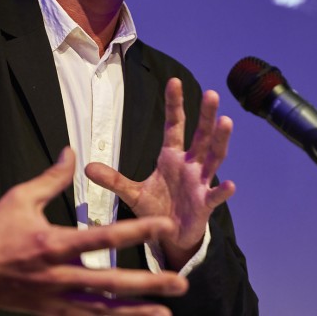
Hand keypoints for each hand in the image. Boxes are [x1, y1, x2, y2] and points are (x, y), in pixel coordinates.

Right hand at [0, 147, 186, 314]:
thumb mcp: (20, 197)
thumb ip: (53, 177)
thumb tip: (72, 151)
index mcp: (54, 244)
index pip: (104, 239)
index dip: (137, 231)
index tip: (164, 226)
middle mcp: (59, 277)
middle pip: (111, 283)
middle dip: (149, 284)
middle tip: (181, 281)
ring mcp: (55, 300)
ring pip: (103, 310)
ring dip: (136, 312)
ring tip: (167, 313)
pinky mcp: (50, 312)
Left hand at [86, 78, 234, 269]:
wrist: (170, 236)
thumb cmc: (156, 209)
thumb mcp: (133, 193)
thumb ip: (114, 179)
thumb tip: (87, 167)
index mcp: (172, 157)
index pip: (174, 125)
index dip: (174, 104)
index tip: (174, 81)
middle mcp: (190, 164)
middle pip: (200, 135)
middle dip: (206, 115)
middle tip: (212, 93)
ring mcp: (200, 182)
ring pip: (213, 157)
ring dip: (220, 140)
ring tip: (226, 121)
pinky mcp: (205, 204)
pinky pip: (215, 195)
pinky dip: (222, 191)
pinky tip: (230, 184)